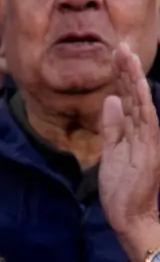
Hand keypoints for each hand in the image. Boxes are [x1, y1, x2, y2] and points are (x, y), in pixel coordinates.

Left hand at [100, 42, 159, 261]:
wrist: (130, 216)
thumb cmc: (122, 188)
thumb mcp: (111, 152)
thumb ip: (112, 127)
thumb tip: (110, 101)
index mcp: (135, 130)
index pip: (128, 97)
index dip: (122, 76)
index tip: (116, 53)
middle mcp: (145, 130)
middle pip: (135, 94)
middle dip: (128, 70)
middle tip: (121, 45)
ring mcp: (149, 138)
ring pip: (142, 102)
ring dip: (134, 79)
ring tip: (128, 56)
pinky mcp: (150, 149)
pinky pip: (147, 120)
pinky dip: (142, 102)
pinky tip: (136, 86)